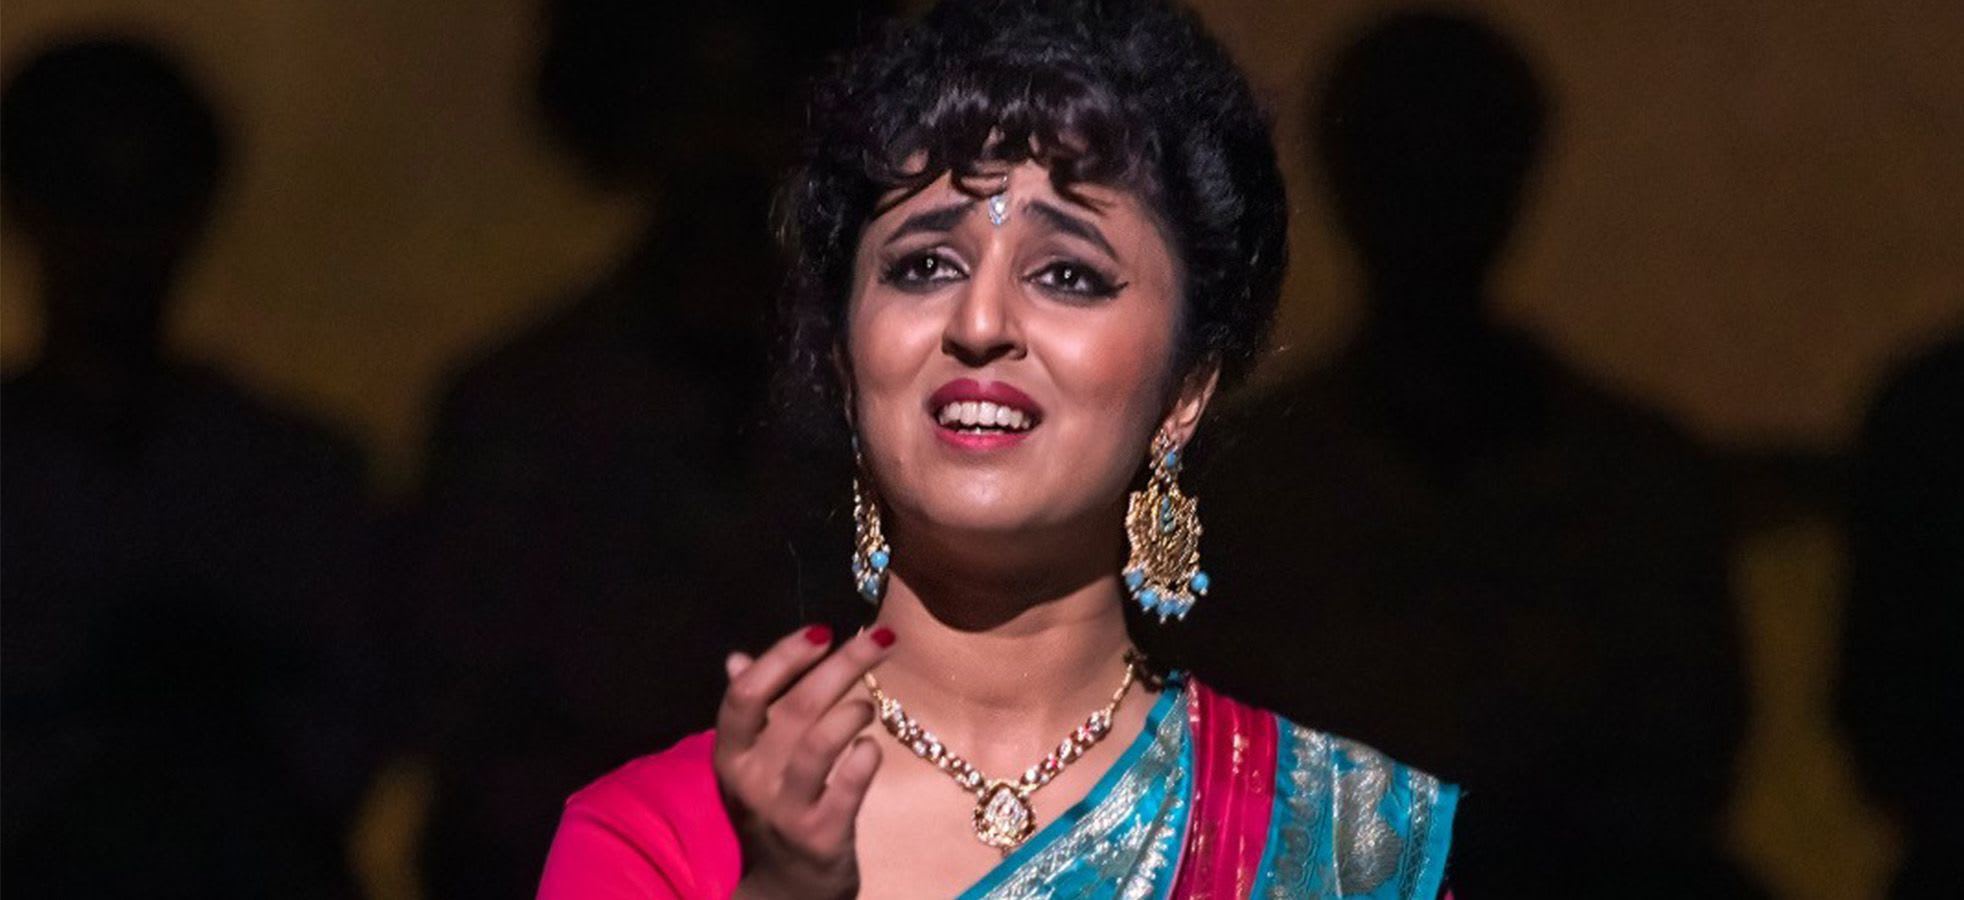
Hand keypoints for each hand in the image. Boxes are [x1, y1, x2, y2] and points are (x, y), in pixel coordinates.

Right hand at [716, 625, 894, 899]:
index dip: (783, 656)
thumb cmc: (773, 809)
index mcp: (730, 754)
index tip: (822, 629)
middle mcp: (751, 780)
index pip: (745, 694)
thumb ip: (749, 712)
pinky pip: (848, 787)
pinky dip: (865, 759)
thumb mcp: (751, 764)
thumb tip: (738, 658)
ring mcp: (785, 810)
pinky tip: (872, 748)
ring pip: (818, 745)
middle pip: (794, 708)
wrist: (786, 888)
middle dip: (842, 665)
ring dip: (851, 712)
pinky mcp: (822, 836)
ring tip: (868, 705)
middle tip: (880, 639)